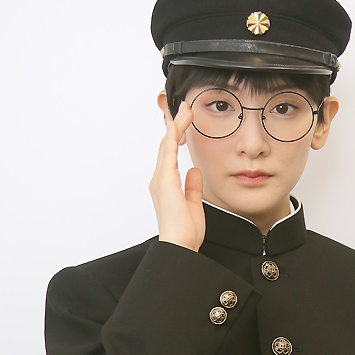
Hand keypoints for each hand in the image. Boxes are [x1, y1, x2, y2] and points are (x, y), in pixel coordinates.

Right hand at [149, 100, 204, 251]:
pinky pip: (168, 153)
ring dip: (176, 126)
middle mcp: (160, 180)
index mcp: (166, 186)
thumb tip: (194, 171)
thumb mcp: (193, 204)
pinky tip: (178, 124)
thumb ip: (192, 186)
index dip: (177, 136)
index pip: (170, 154)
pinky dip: (173, 137)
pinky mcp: (165, 181)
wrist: (180, 246)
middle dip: (176, 125)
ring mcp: (161, 179)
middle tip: (186, 109)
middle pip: (166, 145)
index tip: (185, 122)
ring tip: (185, 110)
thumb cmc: (185, 232)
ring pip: (167, 145)